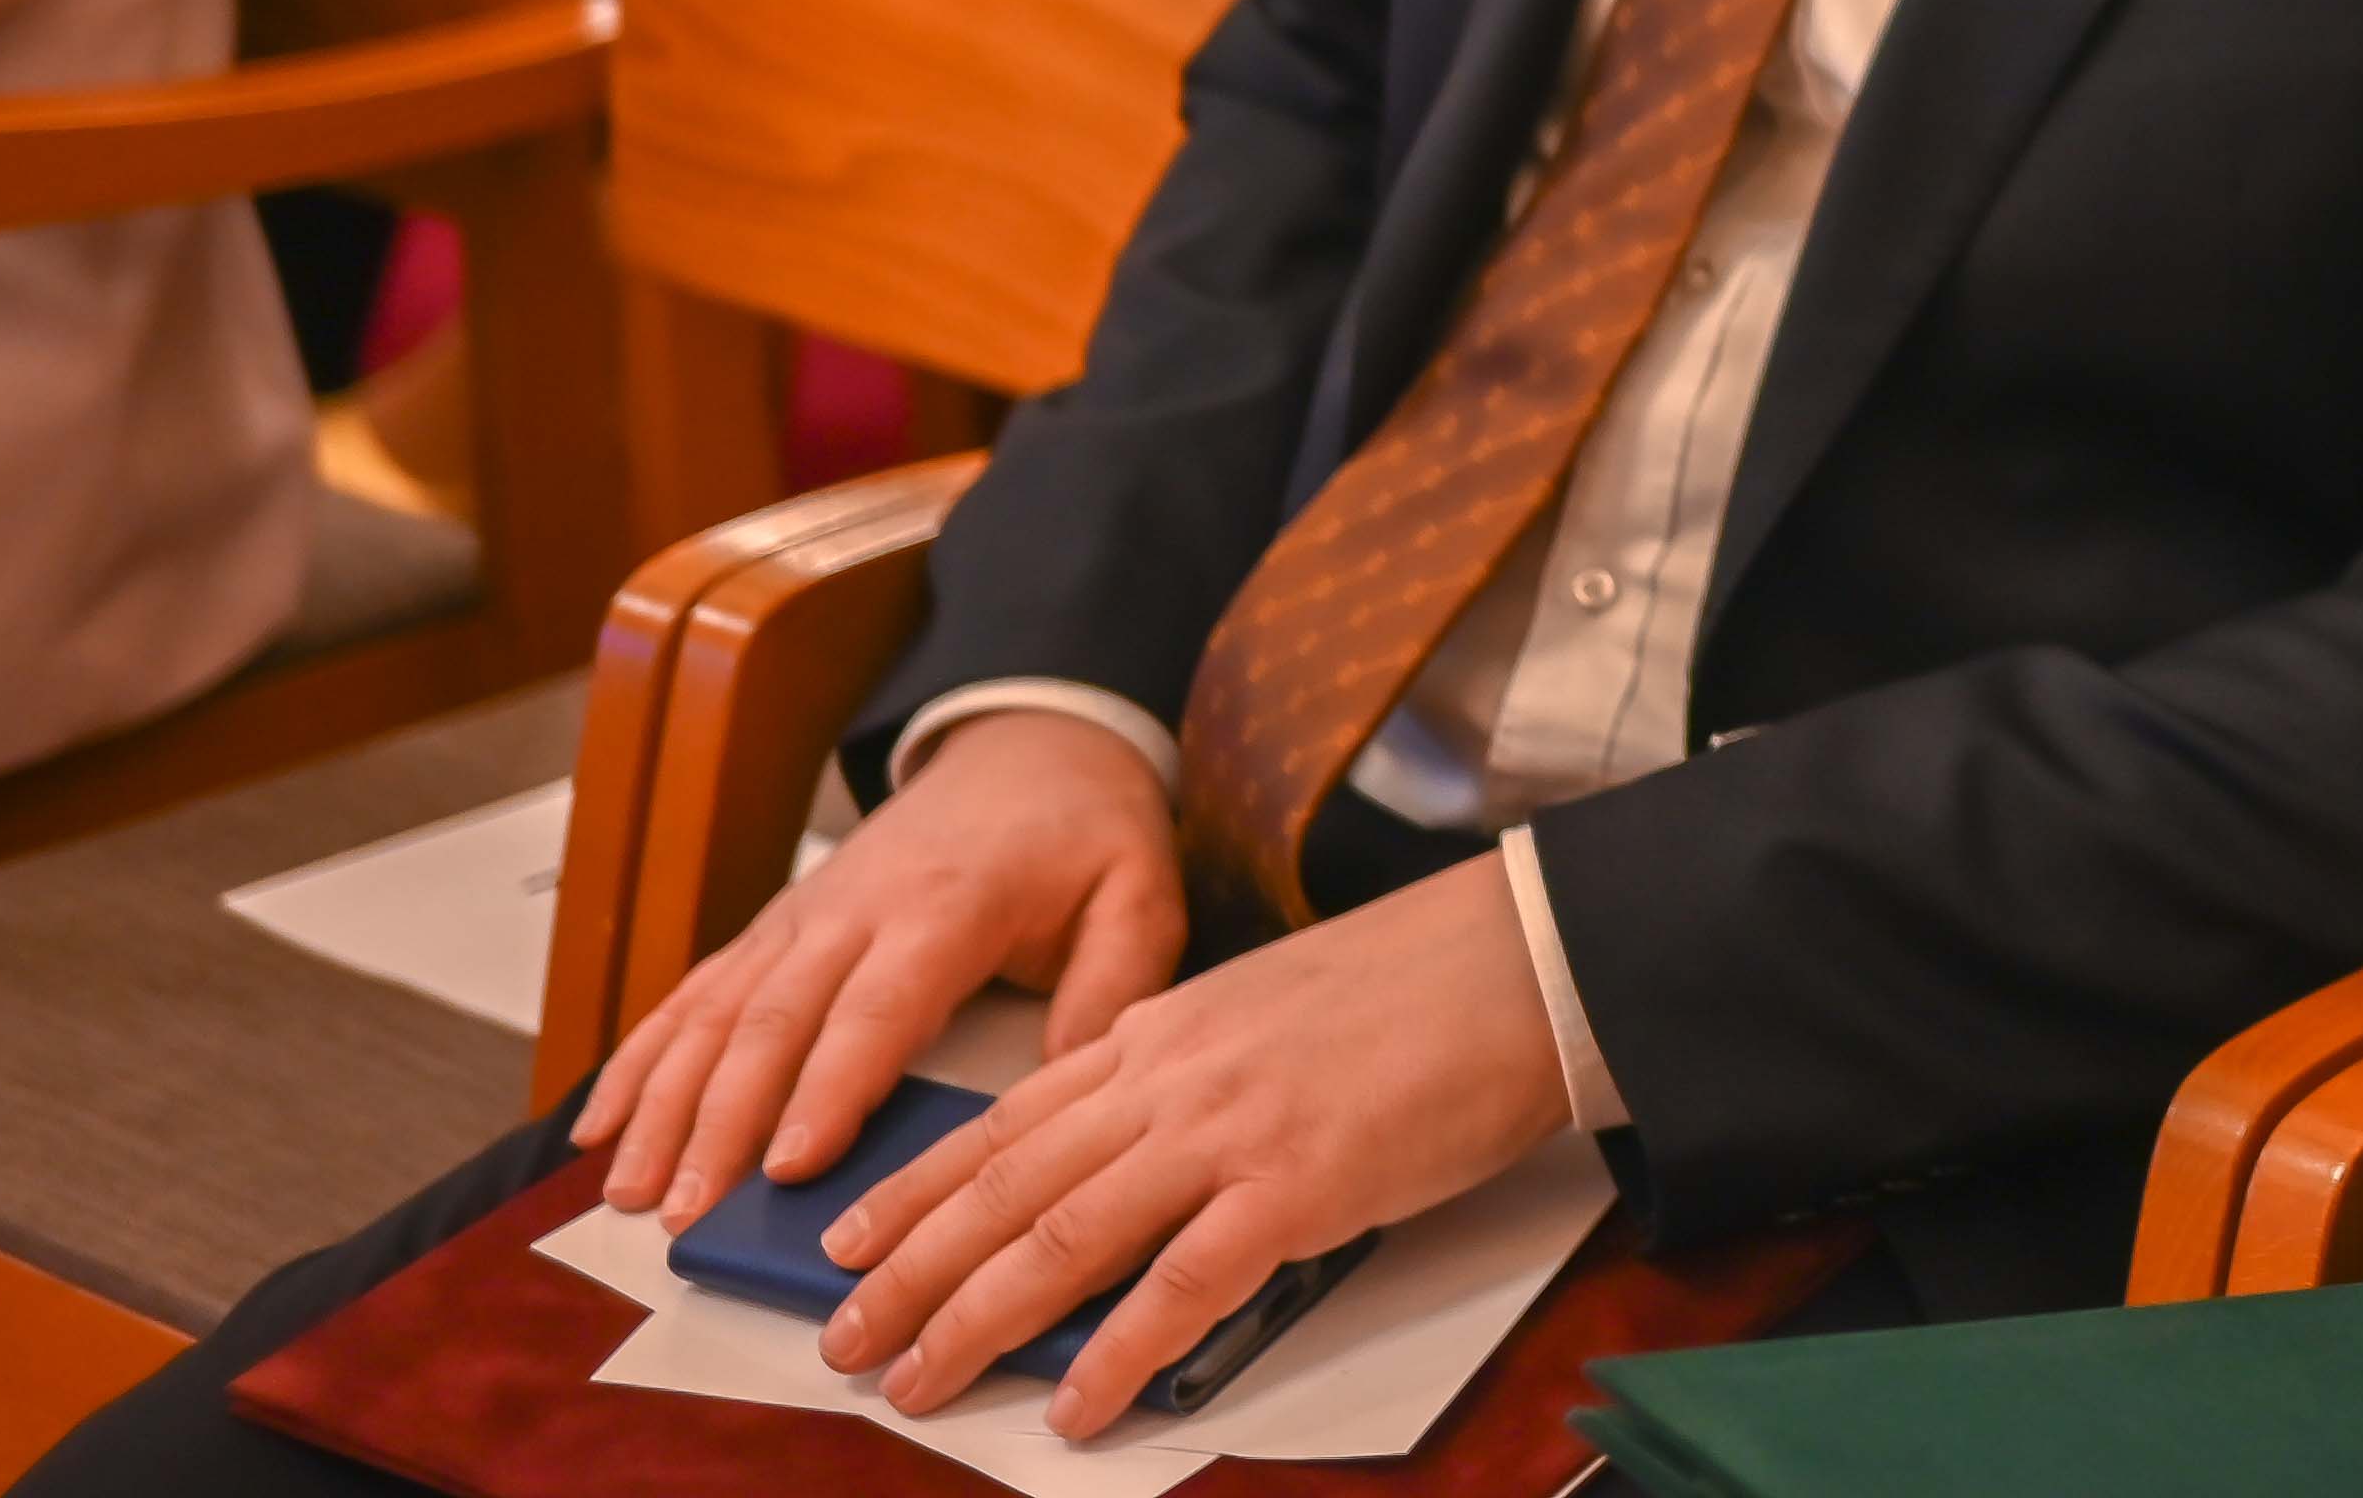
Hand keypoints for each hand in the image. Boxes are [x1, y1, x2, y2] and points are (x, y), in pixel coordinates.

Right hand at [572, 708, 1184, 1230]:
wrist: (1030, 744)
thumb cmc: (1087, 831)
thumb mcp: (1140, 893)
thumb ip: (1115, 985)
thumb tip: (1074, 1086)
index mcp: (948, 907)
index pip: (877, 1010)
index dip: (829, 1089)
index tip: (789, 1167)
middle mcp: (855, 910)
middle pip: (774, 1022)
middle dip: (722, 1122)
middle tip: (689, 1213)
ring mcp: (802, 917)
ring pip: (715, 1014)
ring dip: (665, 1104)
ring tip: (629, 1191)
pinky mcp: (775, 927)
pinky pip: (694, 992)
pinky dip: (640, 1058)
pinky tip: (596, 1124)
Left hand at [809, 854, 1574, 1436]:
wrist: (1520, 956)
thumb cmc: (1415, 983)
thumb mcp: (1267, 1006)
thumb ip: (1189, 1072)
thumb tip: (1136, 1154)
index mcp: (1164, 1030)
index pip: (1007, 1120)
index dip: (917, 1189)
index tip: (848, 1240)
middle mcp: (1172, 1078)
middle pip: (1007, 1187)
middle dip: (908, 1271)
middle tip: (842, 1340)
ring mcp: (1229, 1132)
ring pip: (1063, 1236)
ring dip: (976, 1319)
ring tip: (916, 1382)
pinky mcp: (1297, 1186)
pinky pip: (1181, 1285)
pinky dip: (1117, 1352)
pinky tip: (1076, 1405)